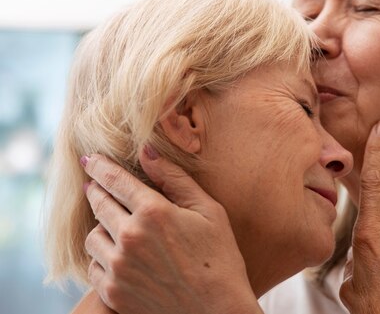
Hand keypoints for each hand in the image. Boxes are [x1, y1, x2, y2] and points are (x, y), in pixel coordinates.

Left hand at [82, 146, 262, 313]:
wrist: (217, 311)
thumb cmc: (220, 258)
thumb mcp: (208, 211)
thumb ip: (175, 178)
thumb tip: (147, 151)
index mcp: (155, 212)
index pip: (116, 179)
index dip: (100, 166)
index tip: (90, 159)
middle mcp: (130, 237)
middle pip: (99, 203)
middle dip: (95, 189)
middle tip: (95, 184)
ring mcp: (118, 267)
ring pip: (92, 235)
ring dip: (100, 226)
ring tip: (114, 224)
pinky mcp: (113, 291)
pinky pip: (93, 265)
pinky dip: (101, 256)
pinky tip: (116, 253)